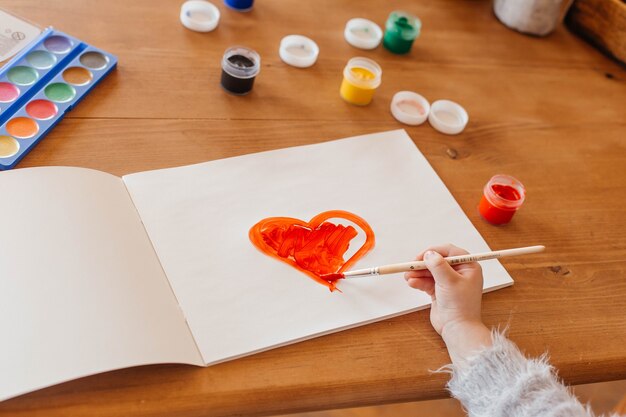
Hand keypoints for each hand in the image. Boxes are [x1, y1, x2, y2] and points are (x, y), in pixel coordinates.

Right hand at [405, 244, 491, 364]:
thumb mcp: (449, 281)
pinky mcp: (440, 291)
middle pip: (438, 262)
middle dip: (423, 264)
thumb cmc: (461, 306)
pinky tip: (412, 283)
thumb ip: (438, 265)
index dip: (434, 252)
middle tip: (411, 266)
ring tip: (408, 276)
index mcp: (468, 267)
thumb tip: (429, 254)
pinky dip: (419, 282)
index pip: (450, 252)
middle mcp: (459, 273)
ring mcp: (449, 282)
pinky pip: (427, 282)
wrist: (457, 329)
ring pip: (430, 272)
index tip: (422, 256)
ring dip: (418, 273)